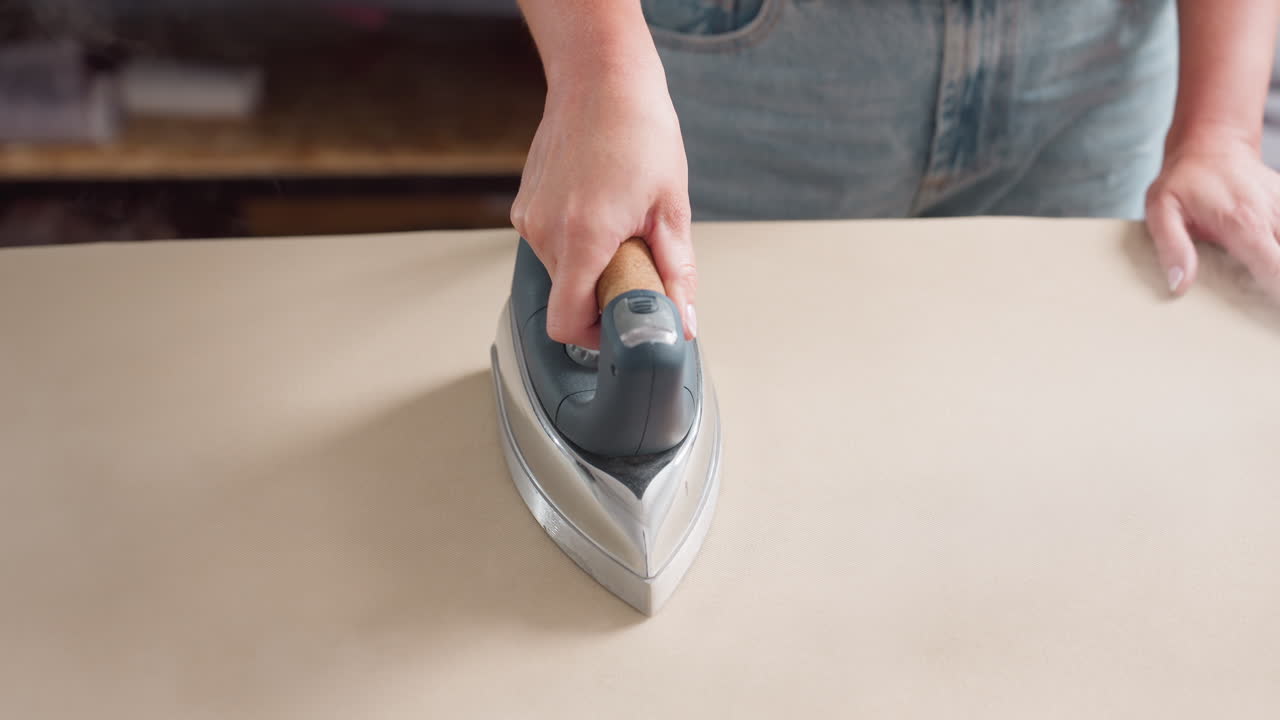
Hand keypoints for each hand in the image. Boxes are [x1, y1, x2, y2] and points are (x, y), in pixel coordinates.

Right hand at [511, 55, 696, 348]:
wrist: (601, 78)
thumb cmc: (638, 129)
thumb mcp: (672, 208)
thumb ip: (676, 273)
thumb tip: (684, 321)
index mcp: (583, 237)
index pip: (566, 324)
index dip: (596, 336)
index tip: (621, 324)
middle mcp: (546, 232)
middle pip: (566, 299)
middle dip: (603, 292)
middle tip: (636, 258)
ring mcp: (530, 218)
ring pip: (559, 272)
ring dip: (590, 265)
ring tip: (619, 224)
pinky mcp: (525, 206)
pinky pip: (551, 245)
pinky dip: (576, 242)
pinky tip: (599, 207)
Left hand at [1145, 130, 1279, 298]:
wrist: (1211, 143)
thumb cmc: (1183, 180)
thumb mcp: (1161, 210)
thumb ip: (1172, 248)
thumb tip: (1179, 285)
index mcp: (1243, 224)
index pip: (1277, 269)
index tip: (1275, 318)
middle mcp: (1273, 217)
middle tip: (1269, 313)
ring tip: (1268, 295)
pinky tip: (1272, 259)